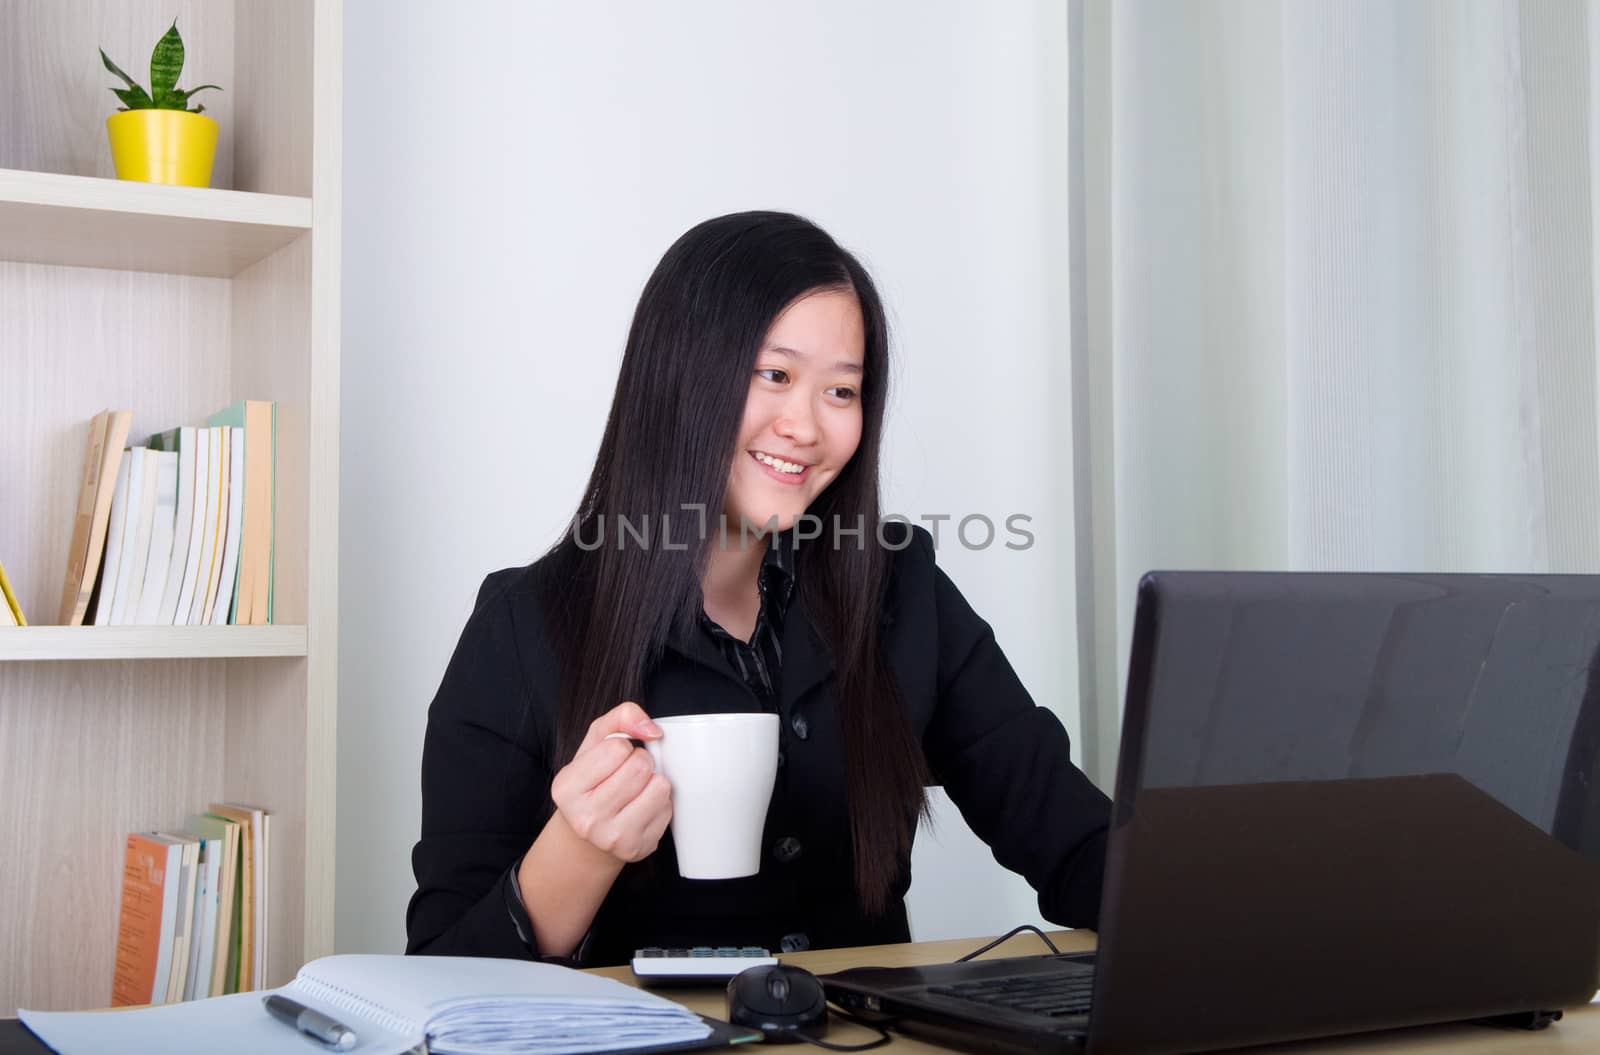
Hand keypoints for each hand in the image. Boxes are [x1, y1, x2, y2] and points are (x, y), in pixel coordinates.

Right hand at [550, 701, 672, 863]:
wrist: (588, 837)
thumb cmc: (593, 782)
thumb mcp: (595, 743)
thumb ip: (621, 718)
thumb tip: (652, 729)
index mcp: (566, 788)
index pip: (616, 748)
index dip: (622, 747)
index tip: (613, 759)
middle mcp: (586, 818)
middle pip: (640, 767)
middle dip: (641, 761)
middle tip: (629, 773)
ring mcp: (612, 838)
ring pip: (659, 787)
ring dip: (654, 780)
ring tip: (637, 789)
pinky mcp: (638, 848)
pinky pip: (667, 808)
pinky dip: (660, 802)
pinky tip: (642, 807)